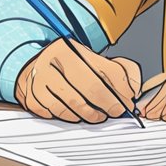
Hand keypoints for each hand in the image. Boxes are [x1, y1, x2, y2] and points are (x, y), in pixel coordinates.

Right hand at [14, 39, 140, 123]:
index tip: (128, 101)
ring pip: (74, 106)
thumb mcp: (95, 60)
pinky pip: (57, 114)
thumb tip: (133, 90)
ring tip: (98, 114)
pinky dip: (71, 117)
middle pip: (90, 89)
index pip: (105, 70)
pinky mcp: (32, 98)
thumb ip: (121, 70)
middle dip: (109, 104)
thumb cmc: (71, 67)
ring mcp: (39, 80)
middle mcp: (52, 60)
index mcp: (71, 48)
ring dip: (91, 114)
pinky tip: (76, 113)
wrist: (37, 68)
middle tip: (116, 112)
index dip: (121, 90)